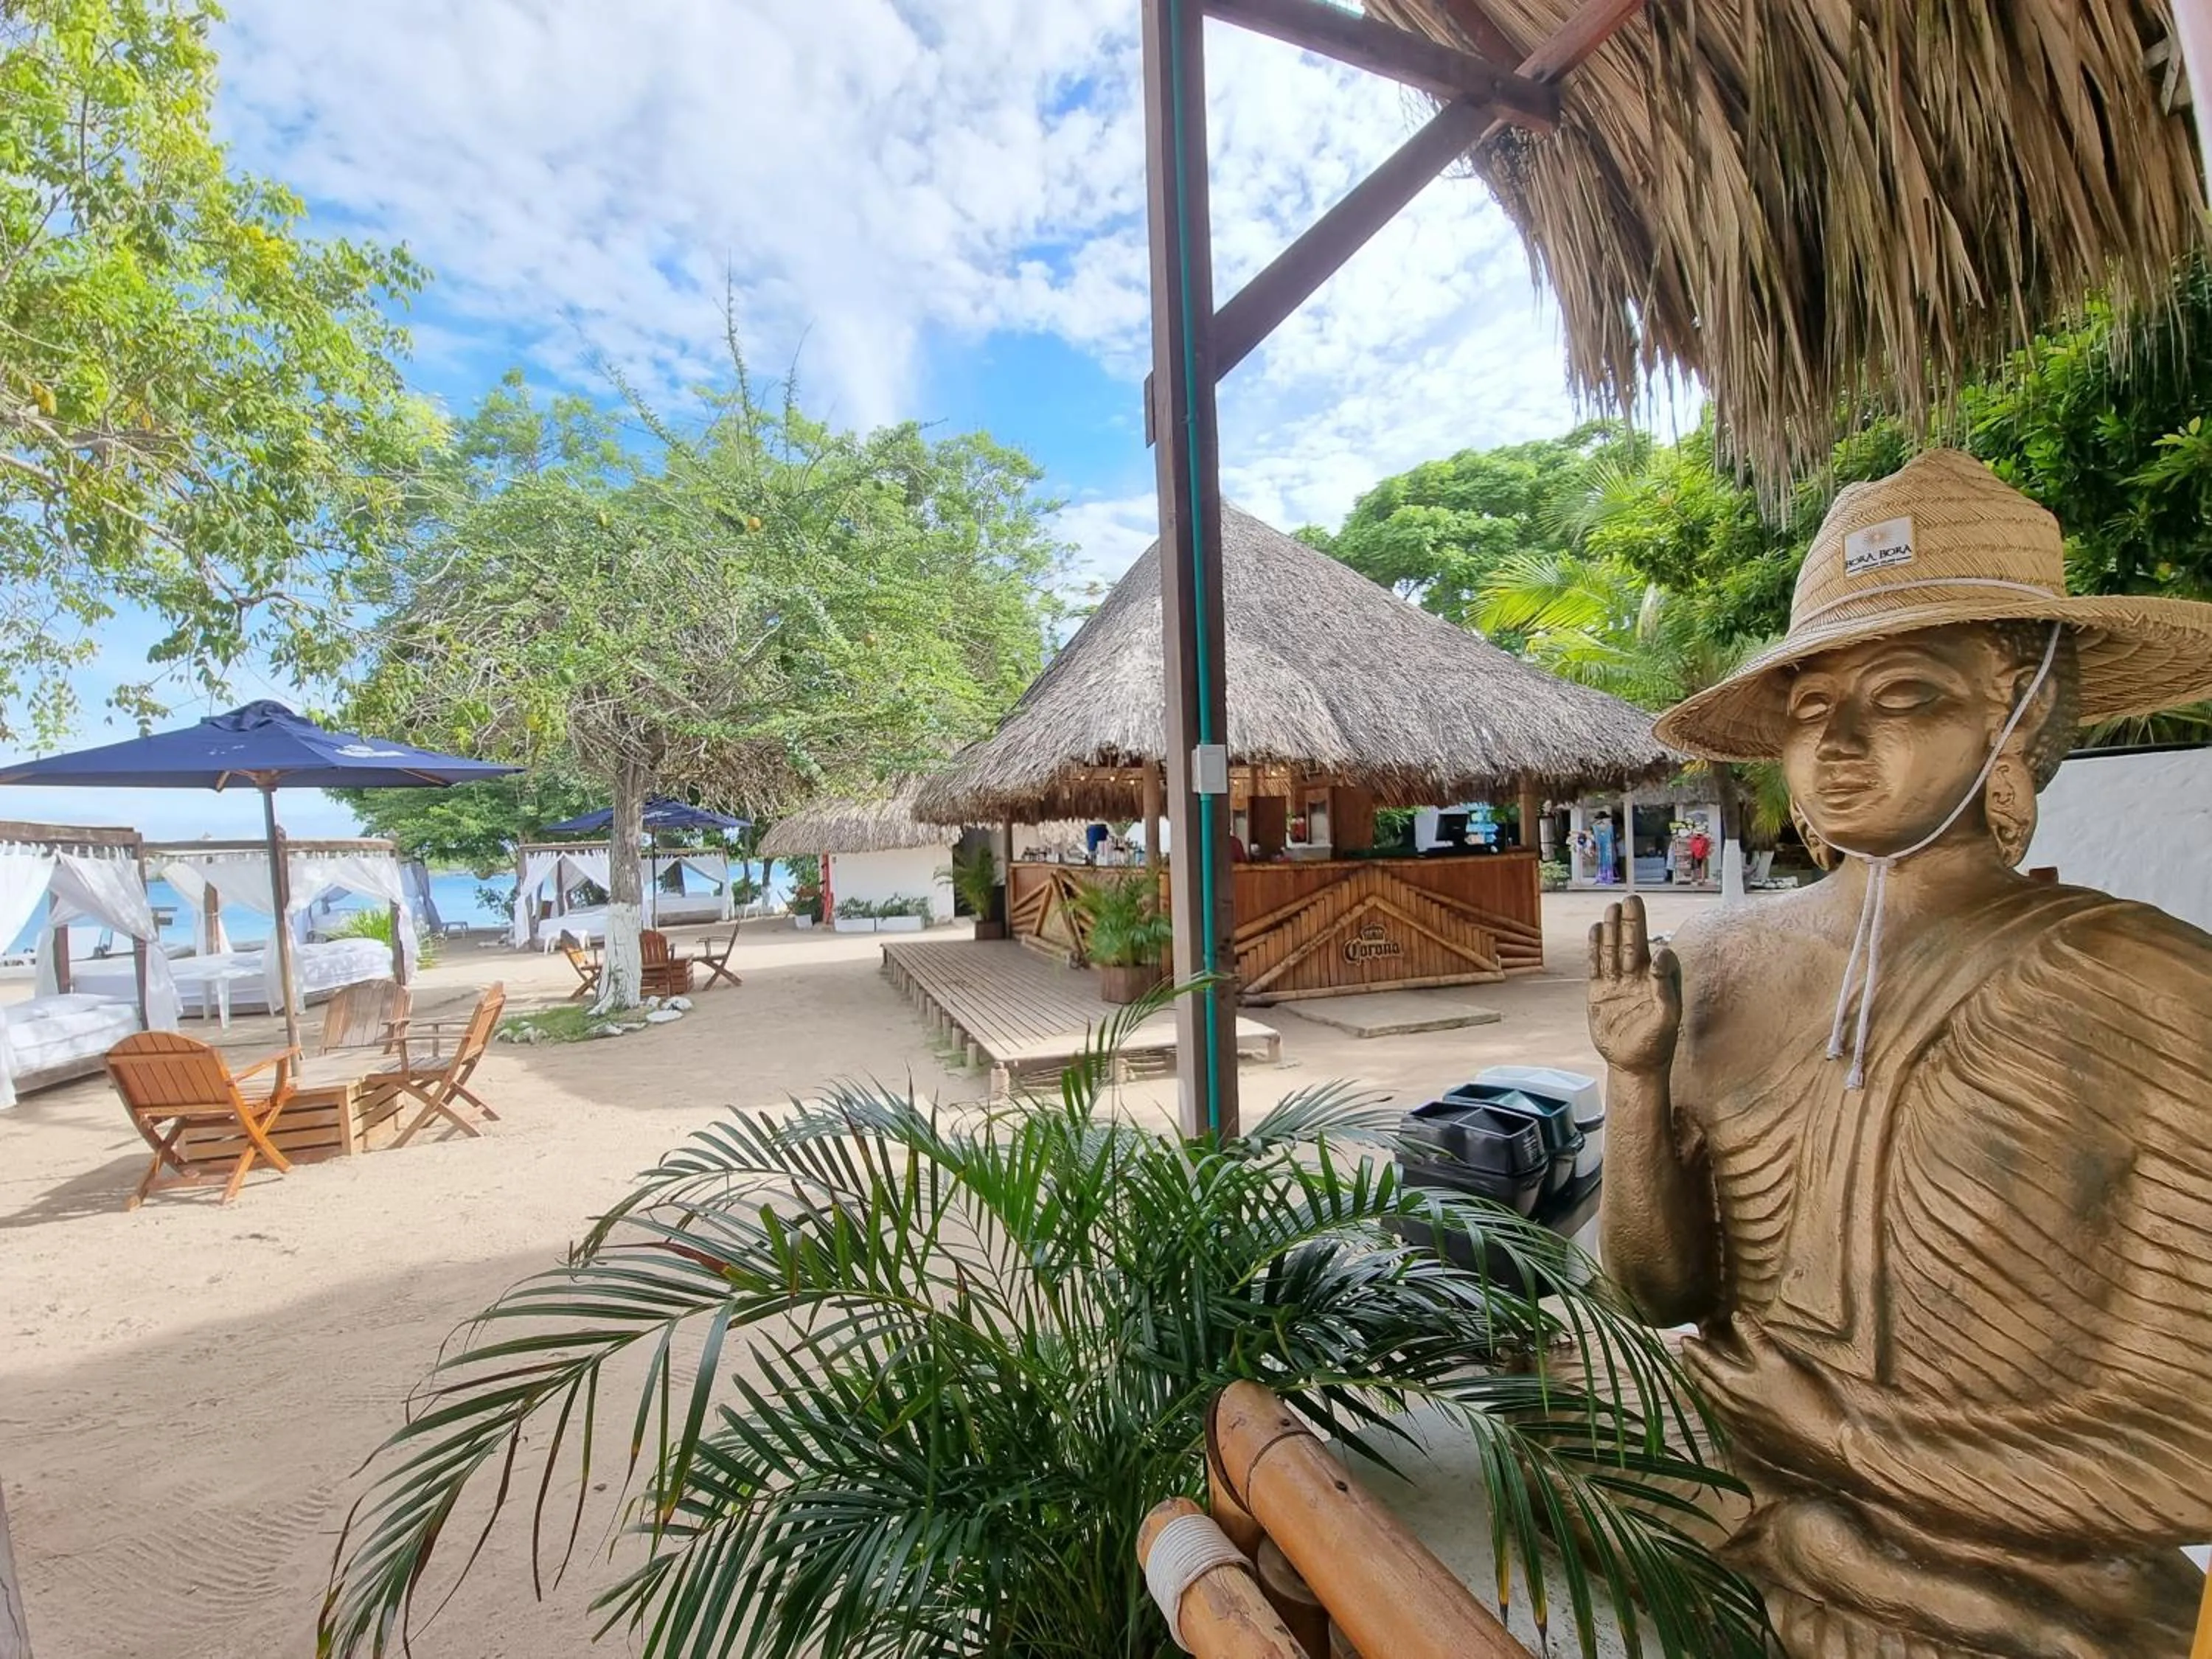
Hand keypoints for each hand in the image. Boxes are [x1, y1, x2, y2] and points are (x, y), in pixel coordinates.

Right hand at [1587, 895, 1680, 1076]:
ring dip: (1612, 929)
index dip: (1658, 952)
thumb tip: (1660, 955)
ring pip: (1612, 949)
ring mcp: (1617, 983)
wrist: (1633, 1065)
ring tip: (1612, 908)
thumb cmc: (1657, 1044)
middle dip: (1632, 922)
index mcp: (1659, 981)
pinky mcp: (1599, 991)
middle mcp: (1638, 977)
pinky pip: (1595, 965)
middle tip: (1631, 899)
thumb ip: (1665, 987)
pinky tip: (1595, 929)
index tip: (1655, 955)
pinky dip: (1594, 947)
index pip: (1660, 956)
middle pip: (1633, 943)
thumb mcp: (1667, 1018)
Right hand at [1683, 1321, 1853, 1485]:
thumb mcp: (1770, 1448)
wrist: (1835, 1447)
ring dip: (1705, 1346)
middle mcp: (1737, 1402)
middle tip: (1684, 1345)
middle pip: (1705, 1378)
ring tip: (1697, 1332)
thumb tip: (1741, 1424)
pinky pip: (1752, 1340)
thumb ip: (1751, 1431)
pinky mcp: (1773, 1366)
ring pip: (1718, 1361)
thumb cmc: (1808, 1453)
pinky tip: (1738, 1316)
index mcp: (1737, 1423)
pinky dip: (1744, 1326)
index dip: (1696, 1383)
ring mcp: (1752, 1383)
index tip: (1689, 1371)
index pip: (1707, 1398)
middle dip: (1692, 1361)